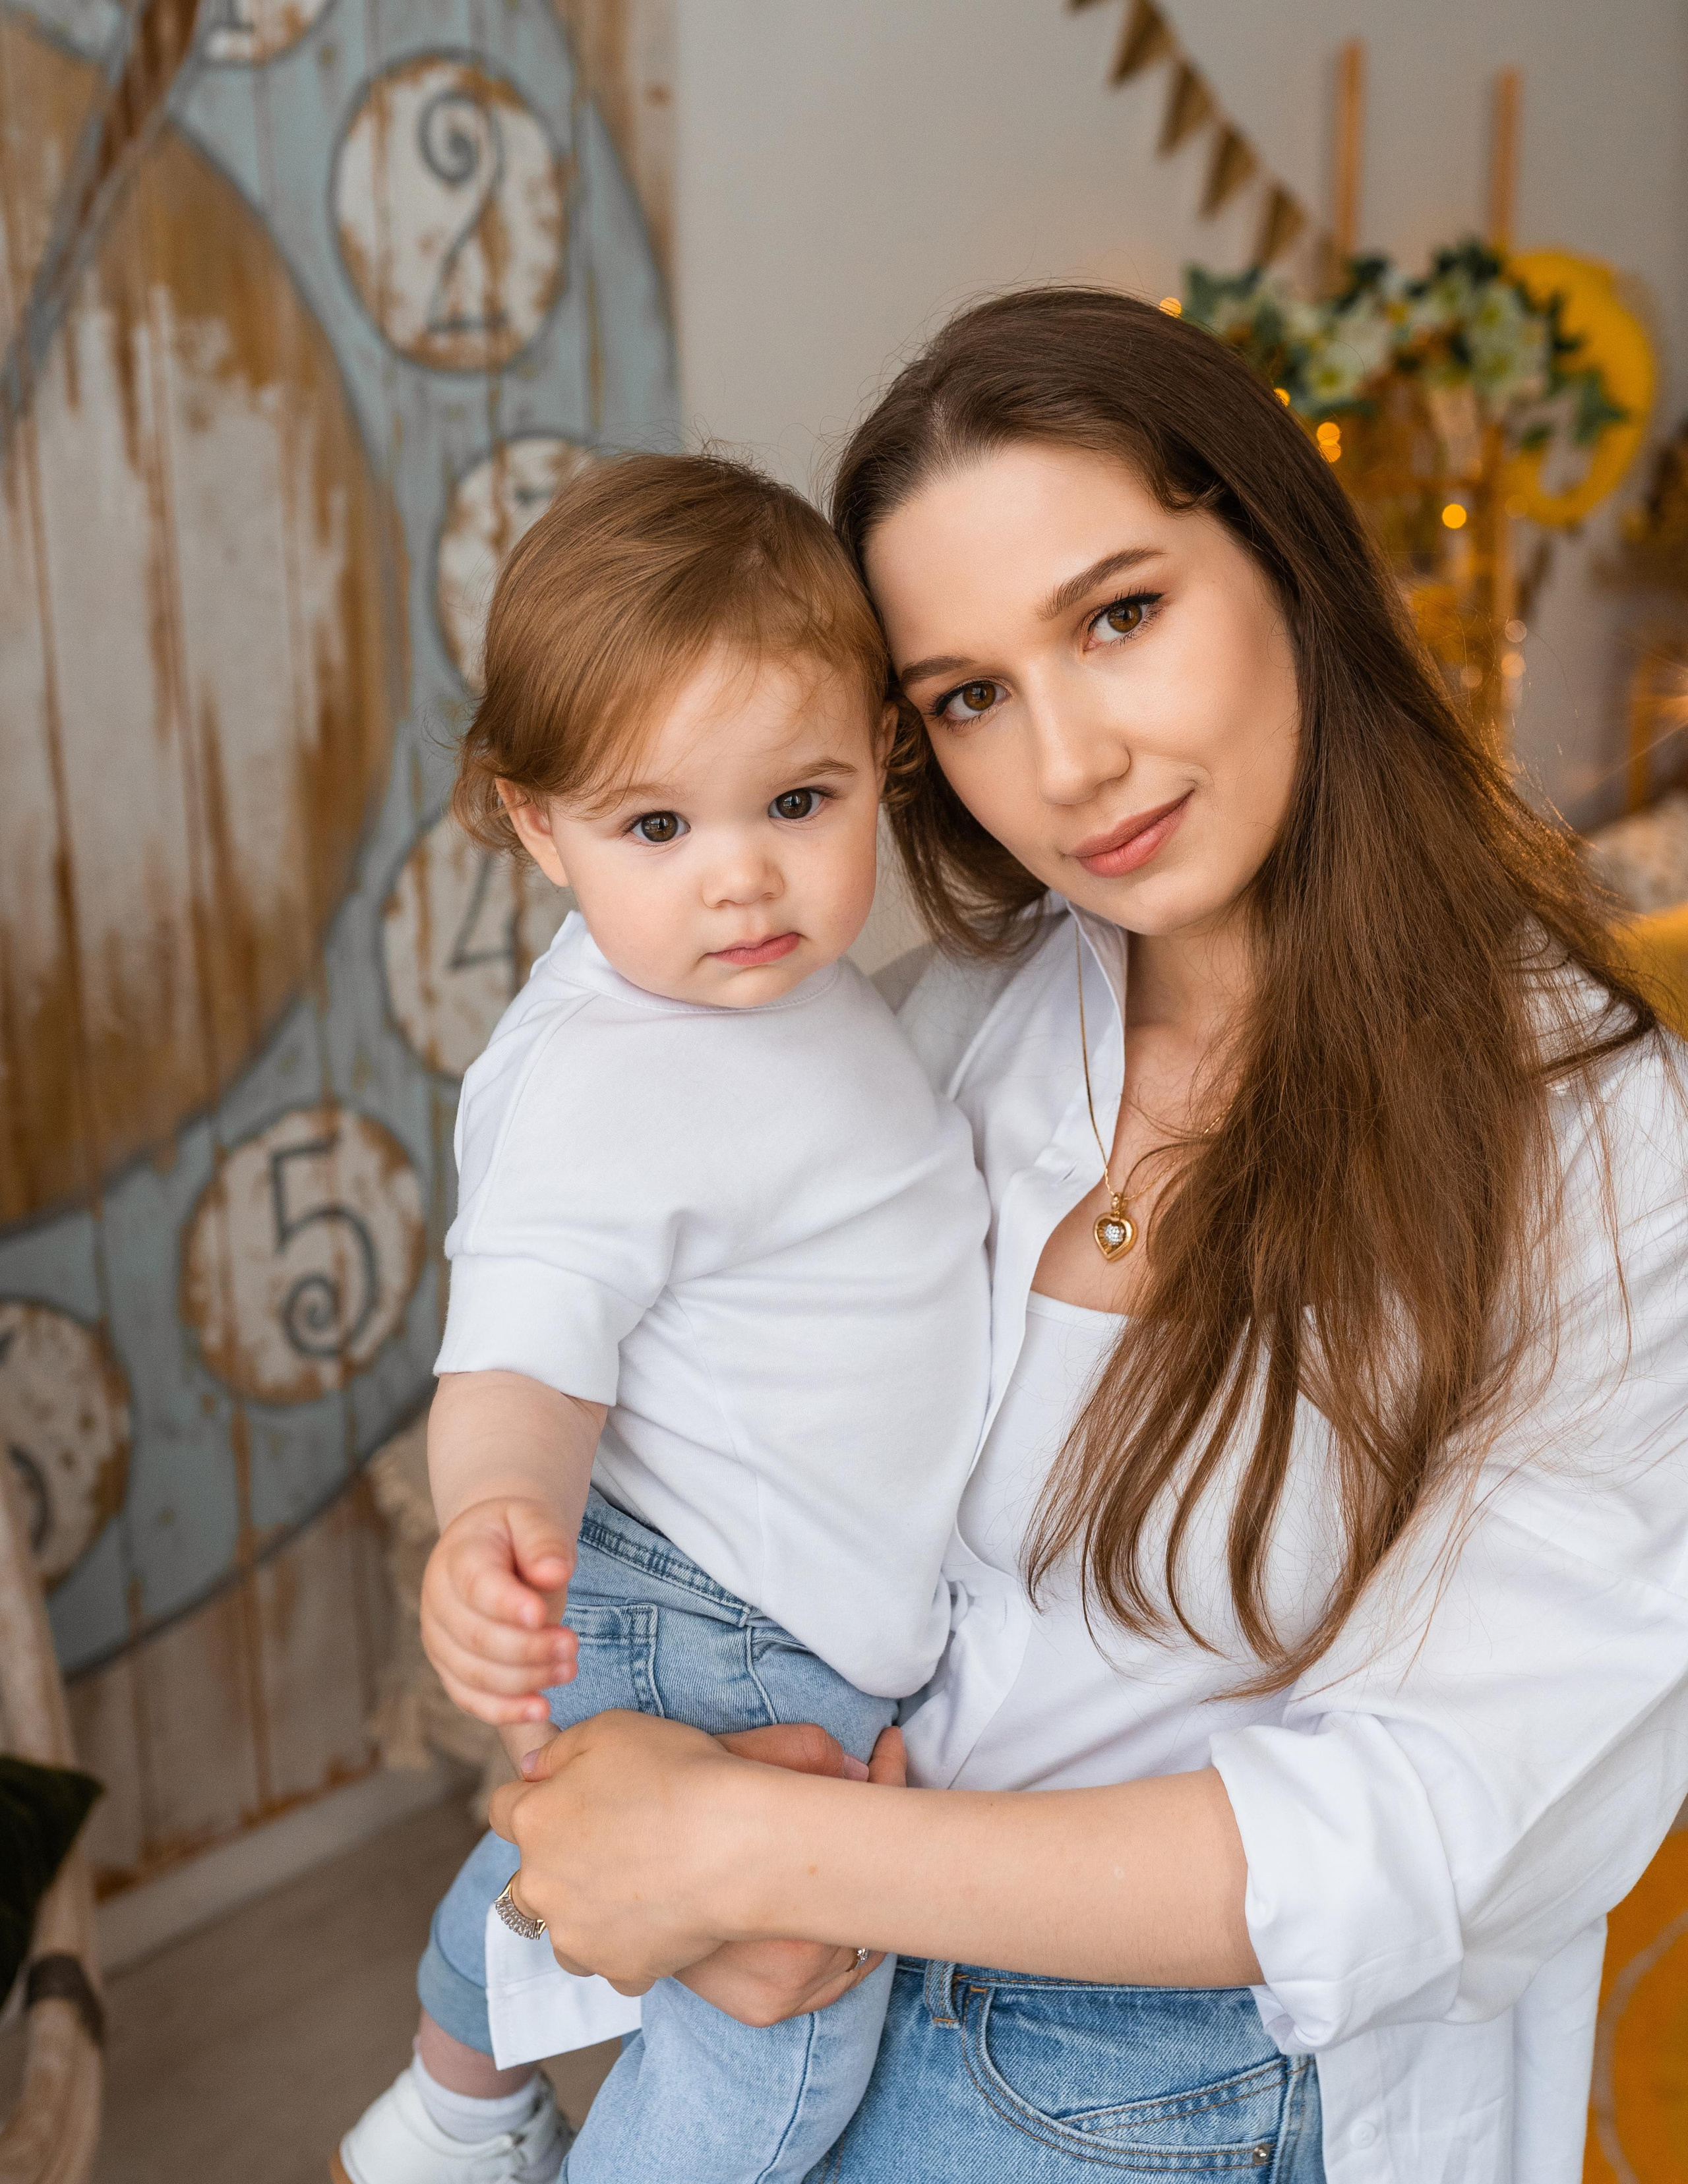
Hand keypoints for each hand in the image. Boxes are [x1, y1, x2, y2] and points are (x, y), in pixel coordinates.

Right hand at [420, 1496, 577, 1725]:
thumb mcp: (534, 1519)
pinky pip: (471, 1700)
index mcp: (458, 1555)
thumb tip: (554, 1573)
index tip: (540, 1616)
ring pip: (476, 1675)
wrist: (494, 1549)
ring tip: (569, 1667)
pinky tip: (541, 1708)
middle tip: (572, 1644)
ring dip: (526, 1679)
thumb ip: (544, 1541)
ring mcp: (440, 1639)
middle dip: (529, 1648)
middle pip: (477, 1637)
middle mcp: (438, 1600)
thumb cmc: (517, 1535)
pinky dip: (506, 1710)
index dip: (506, 1605)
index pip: (475, 1585)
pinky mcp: (451, 1669)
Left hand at [488, 1715, 905, 1996]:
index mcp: (533, 1820)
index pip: (503, 1809)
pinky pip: (614, 1964)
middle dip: (556, 1864)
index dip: (536, 1797)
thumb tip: (531, 1771)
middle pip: (528, 1879)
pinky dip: (631, 1947)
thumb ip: (558, 1749)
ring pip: (564, 1931)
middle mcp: (541, 1886)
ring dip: (585, 1915)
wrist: (740, 1842)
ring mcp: (578, 1936)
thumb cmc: (678, 1774)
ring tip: (635, 1888)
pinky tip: (663, 1918)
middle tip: (610, 1846)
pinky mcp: (620, 1970)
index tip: (569, 1796)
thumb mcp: (611, 1729)